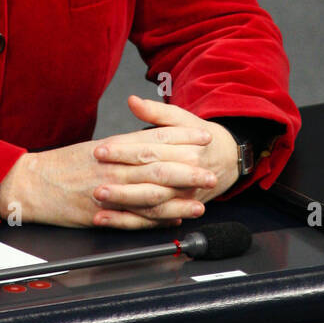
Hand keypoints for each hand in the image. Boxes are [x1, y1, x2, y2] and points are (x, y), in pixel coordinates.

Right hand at [0, 101, 233, 228]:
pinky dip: (157, 219)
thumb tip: (151, 141)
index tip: (204, 135)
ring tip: (200, 200)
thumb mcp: (96, 146)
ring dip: (179, 196)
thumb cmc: (62, 165)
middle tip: (211, 171)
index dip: (182, 136)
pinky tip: (173, 219)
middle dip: (188, 168)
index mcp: (114, 146)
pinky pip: (136, 217)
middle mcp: (114, 166)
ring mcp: (109, 190)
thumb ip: (125, 144)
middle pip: (158, 165)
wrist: (32, 182)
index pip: (154, 137)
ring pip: (151, 192)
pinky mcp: (103, 212)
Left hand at [88, 96, 241, 228]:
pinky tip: (106, 220)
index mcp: (185, 149)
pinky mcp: (176, 209)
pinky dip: (128, 222)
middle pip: (149, 179)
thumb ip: (156, 111)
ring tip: (98, 203)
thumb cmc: (200, 139)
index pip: (149, 150)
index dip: (123, 151)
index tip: (100, 151)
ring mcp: (181, 195)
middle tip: (95, 183)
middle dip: (121, 183)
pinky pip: (151, 220)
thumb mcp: (181, 118)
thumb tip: (133, 101)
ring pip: (150, 203)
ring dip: (123, 205)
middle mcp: (184, 174)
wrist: (227, 160)